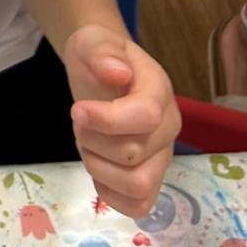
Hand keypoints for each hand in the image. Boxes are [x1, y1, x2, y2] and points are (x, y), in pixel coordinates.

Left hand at [63, 24, 180, 217]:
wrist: (103, 70)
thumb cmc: (99, 56)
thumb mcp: (93, 41)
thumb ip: (103, 51)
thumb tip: (118, 72)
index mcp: (158, 90)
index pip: (146, 117)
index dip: (107, 120)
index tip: (77, 110)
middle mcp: (169, 127)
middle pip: (135, 154)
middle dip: (93, 141)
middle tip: (80, 122)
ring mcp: (162, 156)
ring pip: (138, 185)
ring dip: (99, 167)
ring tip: (88, 143)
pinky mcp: (151, 179)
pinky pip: (139, 205)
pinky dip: (110, 193)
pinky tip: (97, 167)